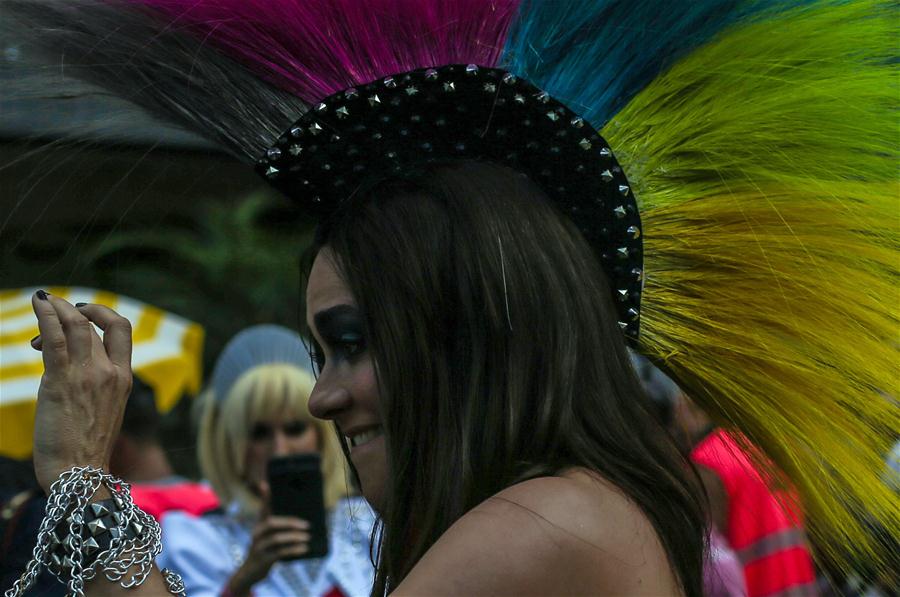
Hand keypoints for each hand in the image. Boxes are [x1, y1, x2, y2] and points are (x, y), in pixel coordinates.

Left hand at [29, 291, 132, 491]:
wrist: (79, 473)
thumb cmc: (86, 449)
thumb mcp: (104, 411)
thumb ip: (97, 386)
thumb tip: (76, 375)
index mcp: (124, 379)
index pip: (121, 331)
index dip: (102, 314)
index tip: (83, 314)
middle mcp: (110, 372)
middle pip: (96, 324)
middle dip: (75, 309)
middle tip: (55, 309)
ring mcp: (88, 375)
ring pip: (75, 325)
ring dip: (56, 307)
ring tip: (41, 302)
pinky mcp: (61, 381)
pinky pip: (54, 338)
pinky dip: (46, 316)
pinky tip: (37, 304)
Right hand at [227, 482, 310, 594]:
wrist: (250, 573)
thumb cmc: (265, 552)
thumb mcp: (269, 538)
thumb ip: (280, 528)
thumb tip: (301, 520)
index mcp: (259, 526)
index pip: (263, 509)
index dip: (265, 497)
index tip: (265, 484)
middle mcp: (256, 534)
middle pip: (271, 523)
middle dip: (290, 522)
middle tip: (307, 525)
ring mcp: (258, 547)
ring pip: (276, 538)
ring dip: (294, 537)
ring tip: (307, 537)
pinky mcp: (263, 560)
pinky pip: (280, 553)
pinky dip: (294, 550)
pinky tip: (304, 549)